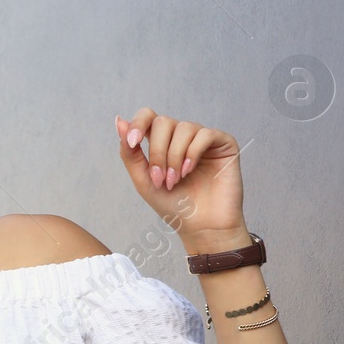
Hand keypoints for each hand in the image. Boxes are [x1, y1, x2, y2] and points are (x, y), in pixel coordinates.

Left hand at [114, 108, 246, 246]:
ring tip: (175, 180)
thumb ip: (129, 152)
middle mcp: (182, 136)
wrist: (201, 226)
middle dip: (157, 151)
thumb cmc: (173, 205)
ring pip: (183, 128)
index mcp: (162, 142)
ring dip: (174, 156)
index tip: (132, 143)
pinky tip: (189, 171)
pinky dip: (193, 152)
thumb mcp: (142, 179)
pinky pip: (205, 134)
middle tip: (160, 178)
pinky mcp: (223, 143)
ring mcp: (203, 139)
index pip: (148, 116)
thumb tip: (119, 120)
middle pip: (163, 122)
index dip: (138, 124)